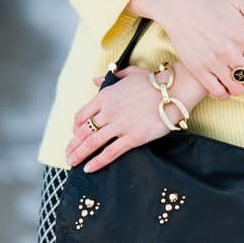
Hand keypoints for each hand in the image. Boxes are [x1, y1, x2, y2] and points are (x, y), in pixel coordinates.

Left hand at [65, 62, 207, 172]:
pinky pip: (110, 152)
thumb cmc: (154, 81)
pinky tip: (89, 168)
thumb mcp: (129, 73)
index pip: (81, 115)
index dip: (74, 128)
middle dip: (72, 146)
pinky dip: (97, 162)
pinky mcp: (133, 137)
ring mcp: (120, 125)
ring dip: (79, 155)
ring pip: (92, 143)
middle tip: (68, 156)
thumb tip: (95, 80)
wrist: (175, 90)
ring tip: (73, 163)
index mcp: (105, 96)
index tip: (74, 136)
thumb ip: (110, 78)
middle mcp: (109, 111)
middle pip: (83, 132)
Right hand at [126, 0, 243, 98]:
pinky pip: (217, 92)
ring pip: (236, 88)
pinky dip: (224, 93)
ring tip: (236, 81)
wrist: (180, 11)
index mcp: (242, 37)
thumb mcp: (239, 5)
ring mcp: (213, 62)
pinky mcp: (198, 69)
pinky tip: (224, 86)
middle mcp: (229, 51)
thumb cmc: (212, 7)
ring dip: (239, 87)